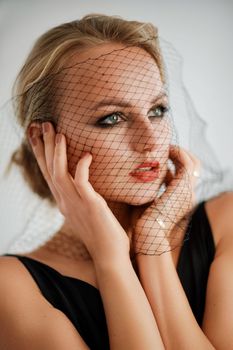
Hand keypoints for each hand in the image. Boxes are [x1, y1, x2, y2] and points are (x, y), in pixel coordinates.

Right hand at [28, 122, 129, 264]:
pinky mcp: (90, 205)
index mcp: (63, 201)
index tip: (36, 136)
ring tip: (58, 131)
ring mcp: (75, 203)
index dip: (41, 153)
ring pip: (59, 172)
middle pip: (49, 169)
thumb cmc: (101, 233)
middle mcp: (65, 201)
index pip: (48, 173)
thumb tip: (79, 184)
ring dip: (58, 151)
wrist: (109, 255)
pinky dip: (81, 166)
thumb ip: (79, 197)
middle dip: (44, 145)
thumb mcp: (85, 212)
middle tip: (41, 124)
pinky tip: (86, 155)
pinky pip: (81, 182)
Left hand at [131, 145, 200, 255]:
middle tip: (165, 147)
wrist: (148, 233)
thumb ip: (148, 190)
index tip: (158, 158)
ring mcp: (188, 191)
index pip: (183, 176)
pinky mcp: (184, 187)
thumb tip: (140, 176)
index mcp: (181, 200)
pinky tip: (165, 150)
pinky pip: (187, 162)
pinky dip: (178, 152)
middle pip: (193, 167)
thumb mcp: (146, 203)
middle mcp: (188, 195)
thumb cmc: (142, 223)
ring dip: (180, 151)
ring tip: (166, 146)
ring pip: (194, 162)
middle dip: (180, 154)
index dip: (172, 164)